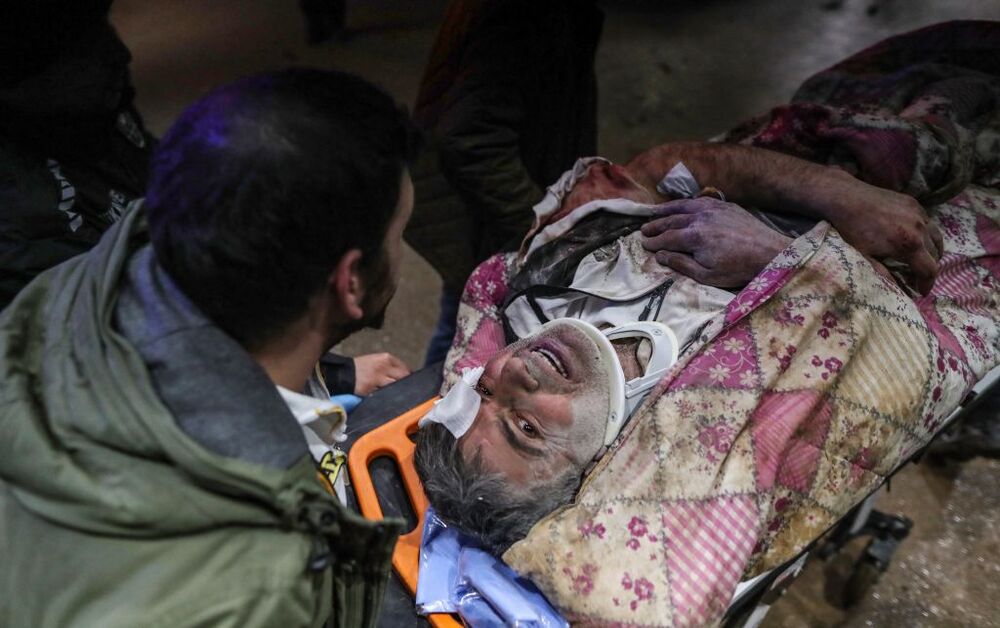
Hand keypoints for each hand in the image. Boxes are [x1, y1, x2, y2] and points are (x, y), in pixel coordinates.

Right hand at [352, 353, 410, 395]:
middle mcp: (384, 366)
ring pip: (396, 386)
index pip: (405, 368)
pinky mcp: (372, 388)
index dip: (408, 376)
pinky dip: (387, 396)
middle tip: (405, 390)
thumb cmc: (360, 368)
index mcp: (386, 358)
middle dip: (406, 384)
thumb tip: (406, 375)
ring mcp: (378, 378)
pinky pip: (385, 394)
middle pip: (404, 377)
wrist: (343, 373)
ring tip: (396, 394)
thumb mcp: (376, 361)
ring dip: (397, 391)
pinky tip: (386, 397)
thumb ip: (390, 366)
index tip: (409, 382)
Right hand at [640, 198, 791, 287]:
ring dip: (666, 210)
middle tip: (643, 230)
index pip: (667, 238)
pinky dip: (685, 203)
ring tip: (654, 213)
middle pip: (671, 220)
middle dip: (656, 225)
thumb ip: (681, 264)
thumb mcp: (707, 275)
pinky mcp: (725, 205)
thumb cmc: (738, 269)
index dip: (654, 242)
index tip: (644, 244)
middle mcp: (700, 218)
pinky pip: (699, 201)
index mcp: (694, 237)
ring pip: (683, 206)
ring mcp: (713, 208)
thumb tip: (660, 256)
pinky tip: (681, 206)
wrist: (770, 252)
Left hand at [813, 174, 943, 294]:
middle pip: (935, 255)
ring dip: (931, 251)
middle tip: (917, 276)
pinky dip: (926, 234)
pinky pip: (928, 222)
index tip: (921, 292)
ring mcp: (919, 213)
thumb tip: (896, 290)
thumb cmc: (851, 229)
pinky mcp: (914, 203)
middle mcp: (920, 228)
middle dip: (928, 268)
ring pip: (935, 237)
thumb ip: (882, 274)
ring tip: (920, 259)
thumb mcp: (864, 256)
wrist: (845, 198)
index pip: (929, 270)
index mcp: (909, 244)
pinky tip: (913, 238)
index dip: (927, 284)